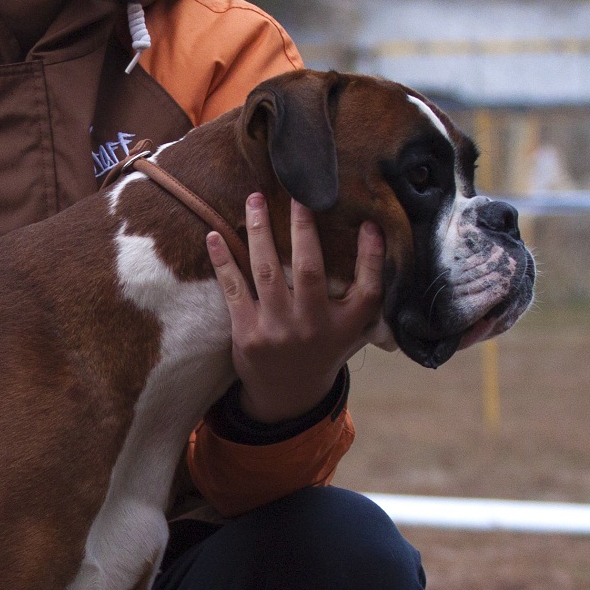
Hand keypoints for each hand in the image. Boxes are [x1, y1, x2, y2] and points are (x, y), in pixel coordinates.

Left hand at [209, 194, 384, 423]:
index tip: (369, 224)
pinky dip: (223, 261)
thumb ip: (366, 293)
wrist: (287, 396)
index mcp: (346, 325)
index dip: (371, 255)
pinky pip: (234, 289)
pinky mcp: (247, 334)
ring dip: (259, 231)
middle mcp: (313, 326)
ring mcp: (278, 330)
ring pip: (267, 271)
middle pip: (309, 269)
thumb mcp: (352, 330)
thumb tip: (376, 234)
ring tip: (254, 200)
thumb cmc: (322, 350)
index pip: (367, 287)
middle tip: (297, 192)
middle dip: (302, 228)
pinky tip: (214, 235)